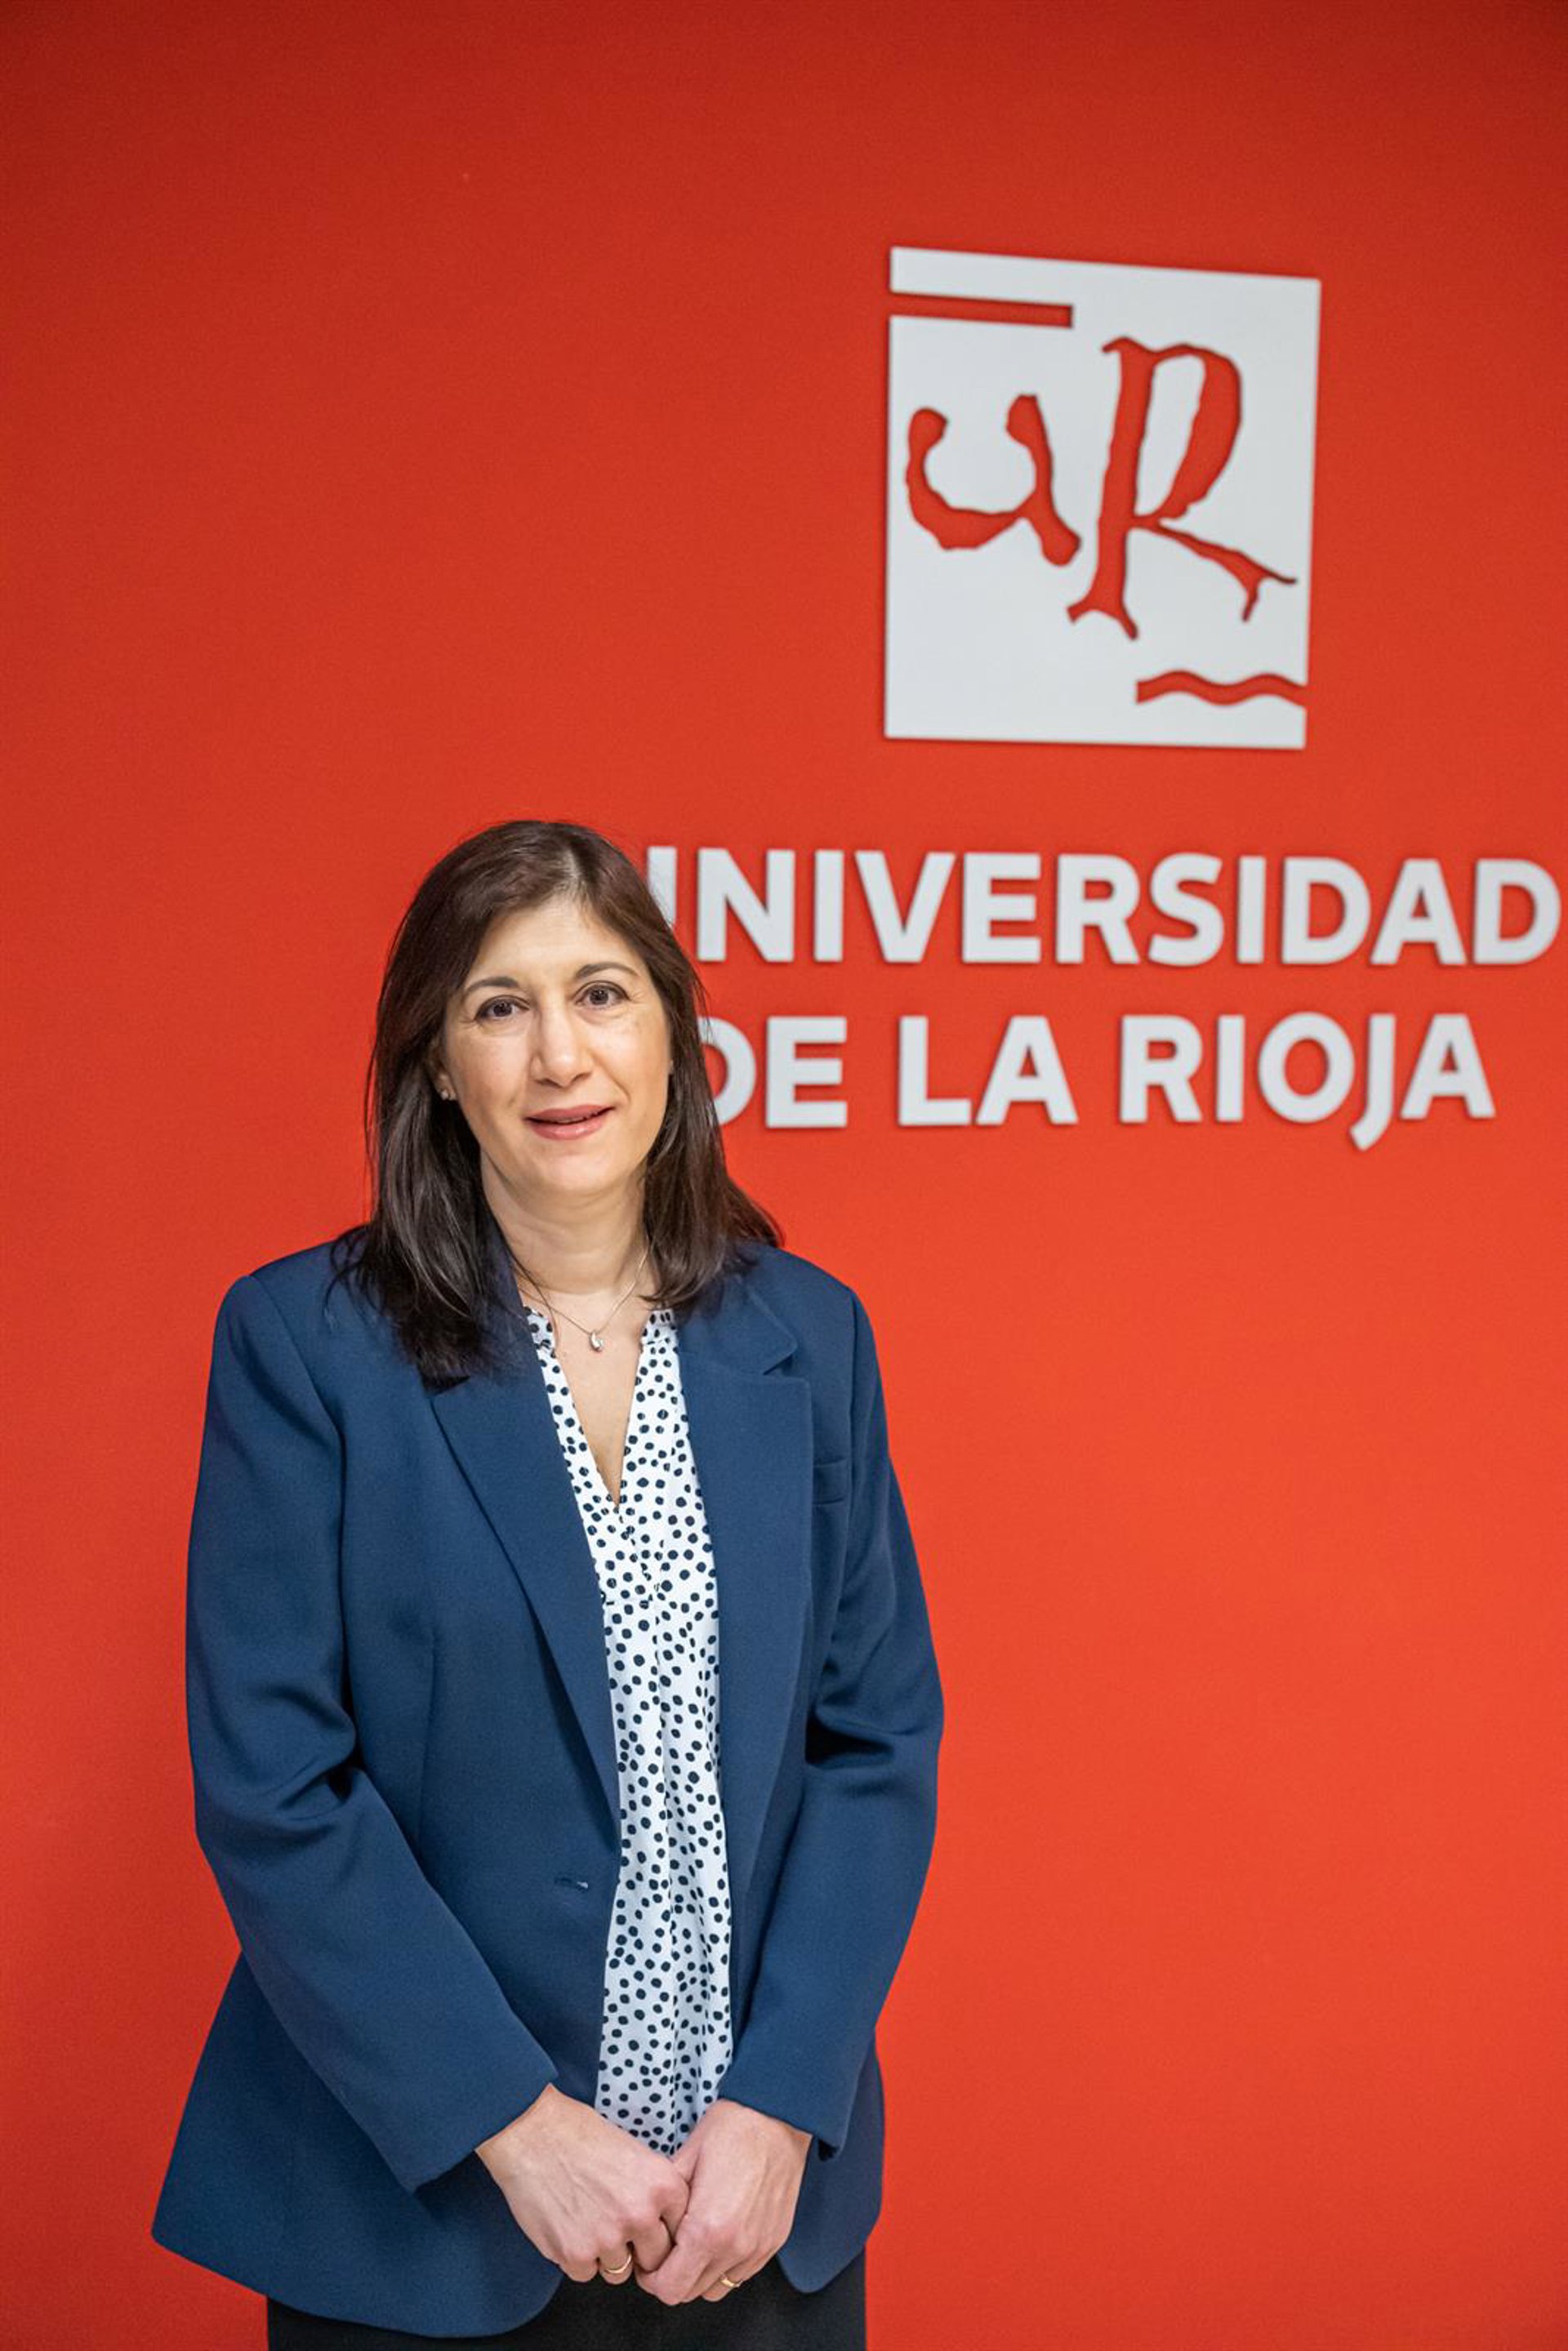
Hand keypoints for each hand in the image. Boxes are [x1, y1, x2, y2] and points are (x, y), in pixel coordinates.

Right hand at [475, 2085, 690, 2283]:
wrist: (532, 2132)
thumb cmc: (580, 2135)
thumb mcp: (635, 2153)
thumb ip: (654, 2191)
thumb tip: (663, 2225)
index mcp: (663, 2186)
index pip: (680, 2231)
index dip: (661, 2229)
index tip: (648, 2225)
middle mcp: (641, 2215)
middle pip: (654, 2259)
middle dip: (638, 2249)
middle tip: (617, 2228)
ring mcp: (608, 2238)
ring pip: (619, 2272)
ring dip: (606, 2255)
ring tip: (588, 2221)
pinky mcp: (575, 2254)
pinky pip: (585, 2274)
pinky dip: (576, 2258)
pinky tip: (567, 2226)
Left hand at [632, 2097, 812, 2305]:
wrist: (776, 2117)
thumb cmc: (731, 2131)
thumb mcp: (683, 2161)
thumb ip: (663, 2204)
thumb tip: (649, 2225)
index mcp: (706, 2230)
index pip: (669, 2288)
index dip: (651, 2278)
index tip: (650, 2261)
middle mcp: (734, 2248)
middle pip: (690, 2293)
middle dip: (672, 2276)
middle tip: (668, 2250)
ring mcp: (757, 2249)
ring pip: (716, 2288)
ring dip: (700, 2274)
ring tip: (694, 2244)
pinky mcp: (772, 2243)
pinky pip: (741, 2274)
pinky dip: (725, 2265)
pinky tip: (719, 2236)